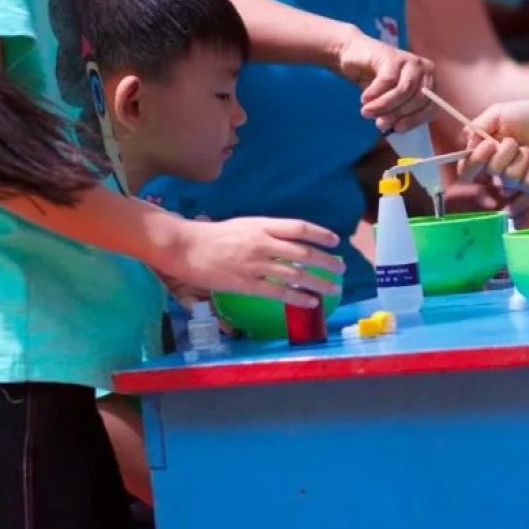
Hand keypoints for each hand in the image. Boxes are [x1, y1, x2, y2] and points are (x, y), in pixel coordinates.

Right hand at [164, 217, 344, 307]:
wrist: (187, 247)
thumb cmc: (214, 235)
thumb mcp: (244, 225)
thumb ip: (266, 232)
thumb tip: (289, 242)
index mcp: (262, 225)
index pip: (299, 228)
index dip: (320, 235)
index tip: (335, 241)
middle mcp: (262, 243)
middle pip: (303, 253)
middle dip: (326, 261)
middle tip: (341, 269)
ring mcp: (255, 265)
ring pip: (295, 274)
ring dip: (318, 283)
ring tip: (332, 289)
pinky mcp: (246, 284)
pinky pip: (278, 293)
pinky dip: (298, 298)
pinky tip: (310, 302)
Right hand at [334, 28, 435, 131]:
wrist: (354, 54)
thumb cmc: (375, 80)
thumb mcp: (390, 99)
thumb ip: (397, 112)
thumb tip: (395, 129)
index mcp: (429, 82)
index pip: (430, 106)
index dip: (414, 120)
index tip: (397, 129)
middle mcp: (424, 69)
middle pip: (417, 99)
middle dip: (397, 114)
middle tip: (379, 124)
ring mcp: (410, 60)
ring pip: (403, 90)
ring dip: (384, 105)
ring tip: (367, 112)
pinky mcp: (393, 56)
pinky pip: (388, 80)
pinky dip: (375, 93)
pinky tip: (364, 98)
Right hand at [456, 100, 528, 191]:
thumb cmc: (526, 116)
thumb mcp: (498, 113)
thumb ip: (479, 125)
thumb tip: (469, 142)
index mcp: (485, 153)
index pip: (467, 169)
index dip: (473, 162)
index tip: (488, 145)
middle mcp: (497, 168)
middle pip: (490, 171)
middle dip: (504, 152)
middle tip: (513, 140)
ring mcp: (516, 178)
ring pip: (510, 177)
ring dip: (521, 157)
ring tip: (528, 147)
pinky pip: (528, 184)